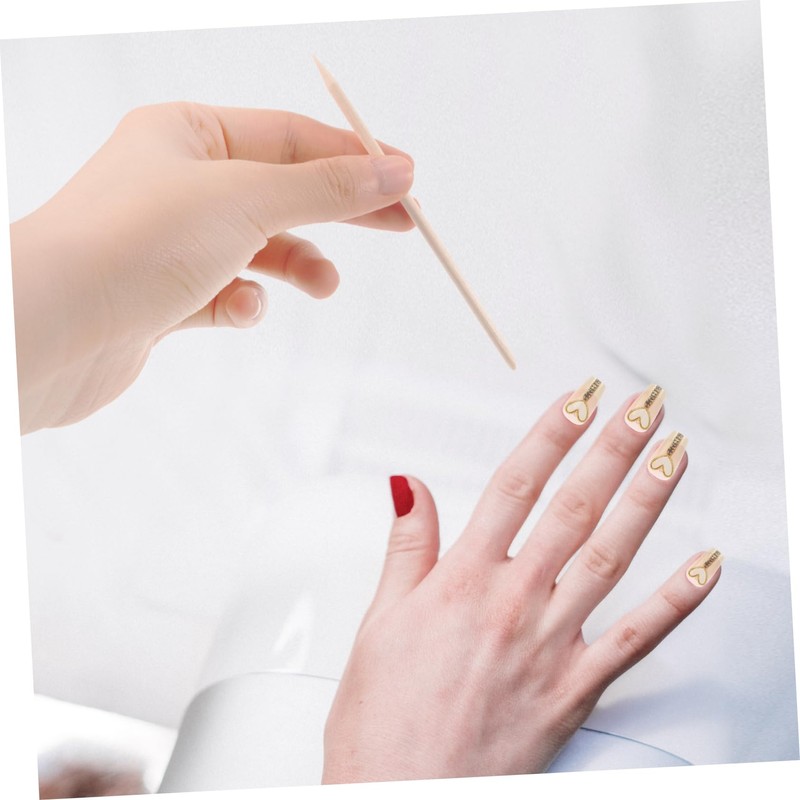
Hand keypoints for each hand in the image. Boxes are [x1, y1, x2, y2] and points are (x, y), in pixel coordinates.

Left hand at [10, 103, 413, 432]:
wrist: (52, 330)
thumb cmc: (133, 243)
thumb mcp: (247, 200)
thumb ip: (325, 189)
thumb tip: (392, 172)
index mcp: (188, 133)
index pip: (292, 137)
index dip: (354, 159)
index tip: (406, 184)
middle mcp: (178, 181)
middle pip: (284, 190)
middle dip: (339, 211)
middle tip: (398, 225)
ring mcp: (172, 241)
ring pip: (260, 247)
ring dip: (298, 264)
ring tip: (324, 284)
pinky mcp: (166, 296)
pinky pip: (228, 293)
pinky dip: (244, 303)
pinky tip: (239, 310)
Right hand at [322, 380, 721, 781]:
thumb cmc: (383, 721)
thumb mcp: (379, 622)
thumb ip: (406, 546)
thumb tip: (408, 487)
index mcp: (461, 581)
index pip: (515, 485)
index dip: (552, 435)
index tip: (580, 400)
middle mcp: (511, 603)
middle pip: (571, 508)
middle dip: (612, 449)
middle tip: (643, 408)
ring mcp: (549, 646)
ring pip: (608, 557)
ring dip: (645, 501)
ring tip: (672, 456)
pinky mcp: (574, 690)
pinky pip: (636, 639)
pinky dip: (677, 601)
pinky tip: (705, 566)